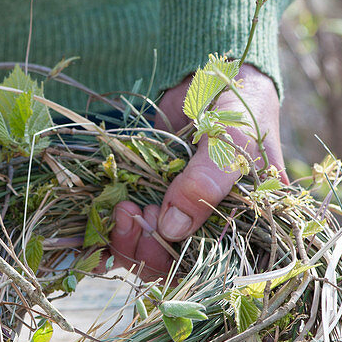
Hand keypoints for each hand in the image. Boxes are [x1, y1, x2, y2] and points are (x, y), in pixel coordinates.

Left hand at [108, 64, 285, 278]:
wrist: (210, 74)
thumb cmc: (239, 107)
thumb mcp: (232, 139)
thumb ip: (206, 181)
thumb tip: (171, 228)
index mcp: (246, 225)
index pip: (216, 268)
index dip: (183, 261)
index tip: (162, 232)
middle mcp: (211, 228)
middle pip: (174, 267)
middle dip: (147, 250)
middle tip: (134, 214)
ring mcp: (177, 215)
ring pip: (146, 253)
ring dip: (126, 240)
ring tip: (120, 207)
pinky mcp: (148, 199)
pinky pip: (127, 229)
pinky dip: (107, 232)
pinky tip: (95, 227)